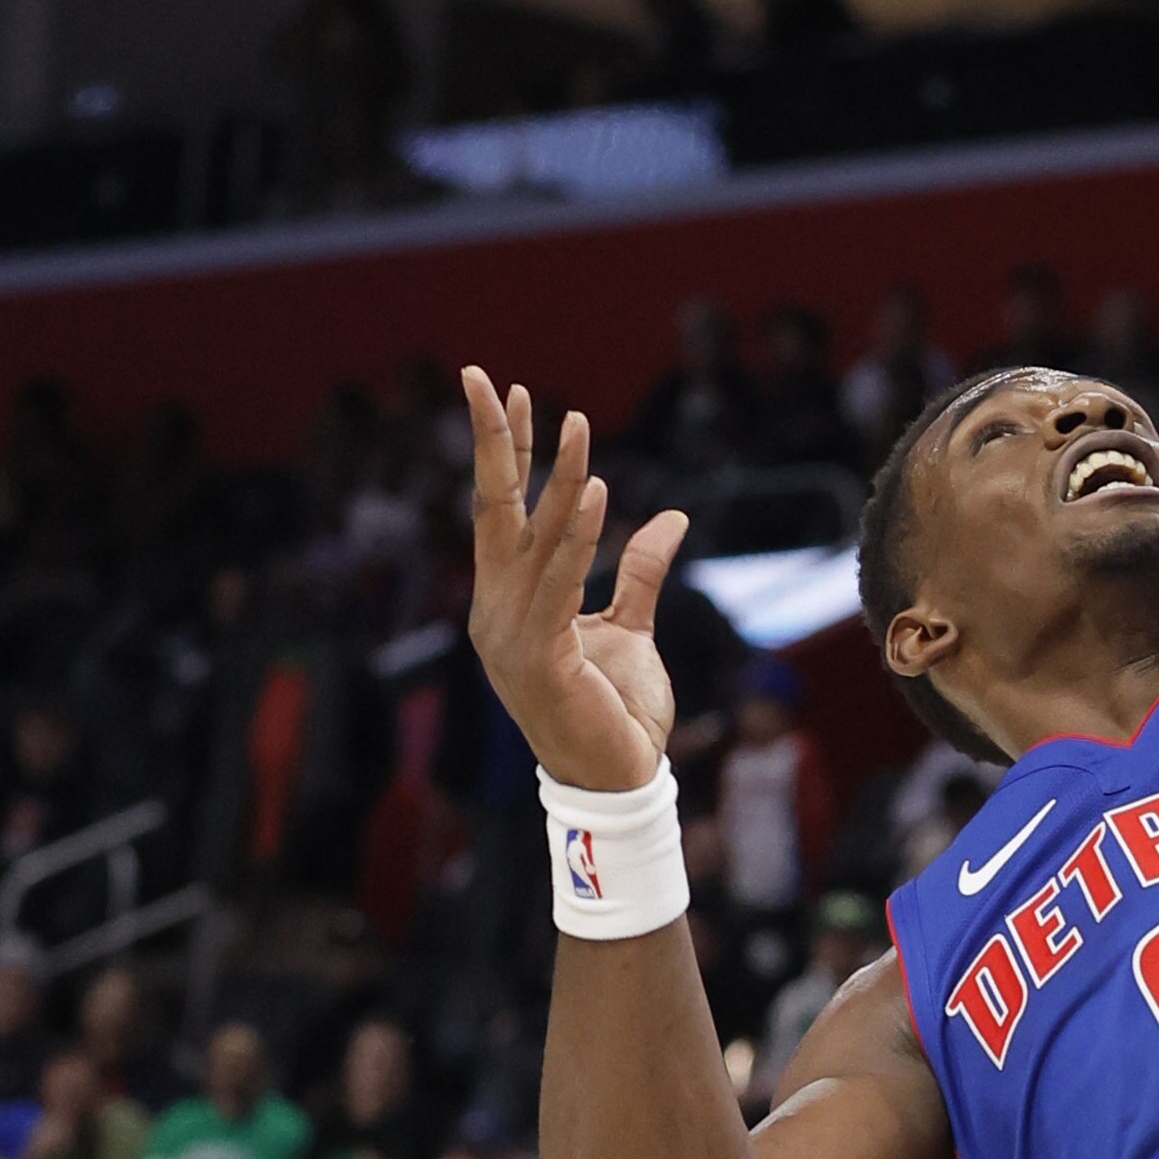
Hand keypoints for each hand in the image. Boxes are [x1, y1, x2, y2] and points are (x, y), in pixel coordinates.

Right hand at [463, 371, 688, 792]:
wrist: (619, 782)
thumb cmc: (616, 711)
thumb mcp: (633, 627)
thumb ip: (639, 572)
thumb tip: (672, 517)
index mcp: (509, 601)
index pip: (503, 511)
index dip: (507, 452)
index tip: (510, 392)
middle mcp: (498, 610)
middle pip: (492, 509)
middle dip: (491, 441)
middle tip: (486, 376)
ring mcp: (511, 635)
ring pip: (535, 538)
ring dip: (556, 478)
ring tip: (576, 423)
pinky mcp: (541, 657)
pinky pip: (560, 583)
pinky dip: (578, 536)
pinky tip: (596, 491)